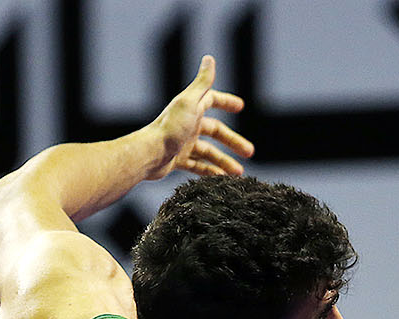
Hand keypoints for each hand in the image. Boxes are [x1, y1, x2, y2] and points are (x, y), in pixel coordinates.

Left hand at [147, 55, 253, 179]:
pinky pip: (197, 166)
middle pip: (215, 131)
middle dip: (233, 141)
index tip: (240, 107)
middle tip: (249, 152)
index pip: (212, 100)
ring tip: (238, 173)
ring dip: (224, 161)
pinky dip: (210, 172)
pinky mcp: (177, 160)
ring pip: (208, 152)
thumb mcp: (190, 102)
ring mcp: (182, 143)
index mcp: (191, 108)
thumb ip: (202, 83)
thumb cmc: (169, 128)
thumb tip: (210, 58)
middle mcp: (187, 124)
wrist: (148, 155)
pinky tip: (221, 179)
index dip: (226, 101)